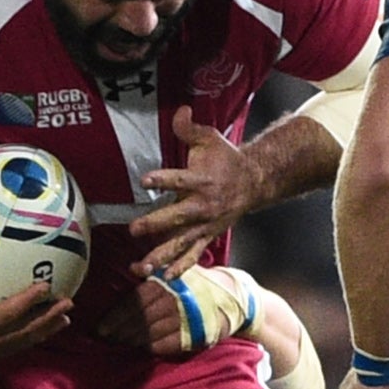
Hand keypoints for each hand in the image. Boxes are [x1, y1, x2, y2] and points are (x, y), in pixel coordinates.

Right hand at [0, 253, 70, 363]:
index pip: (8, 314)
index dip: (29, 301)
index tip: (45, 287)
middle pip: (23, 333)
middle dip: (47, 319)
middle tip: (68, 305)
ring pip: (21, 342)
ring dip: (44, 330)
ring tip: (64, 319)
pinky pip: (13, 346)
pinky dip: (29, 336)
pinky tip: (41, 328)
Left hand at [96, 265, 254, 353]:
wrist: (235, 297)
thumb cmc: (201, 283)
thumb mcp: (179, 271)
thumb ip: (156, 271)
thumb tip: (133, 267)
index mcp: (166, 284)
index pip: (133, 301)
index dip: (115, 316)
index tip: (101, 327)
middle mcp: (172, 300)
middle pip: (138, 319)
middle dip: (119, 330)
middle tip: (105, 338)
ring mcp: (182, 319)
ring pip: (149, 333)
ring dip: (132, 340)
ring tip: (119, 344)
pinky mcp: (192, 335)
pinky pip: (165, 344)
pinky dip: (151, 347)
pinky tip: (142, 348)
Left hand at [130, 106, 261, 276]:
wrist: (255, 182)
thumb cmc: (226, 159)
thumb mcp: (210, 138)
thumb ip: (189, 128)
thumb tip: (179, 110)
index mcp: (202, 180)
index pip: (181, 179)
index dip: (164, 179)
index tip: (145, 180)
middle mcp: (204, 206)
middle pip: (178, 217)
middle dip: (156, 224)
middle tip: (134, 229)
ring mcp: (206, 225)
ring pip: (182, 243)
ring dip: (162, 256)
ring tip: (142, 266)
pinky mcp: (208, 236)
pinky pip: (194, 255)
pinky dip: (181, 268)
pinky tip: (164, 278)